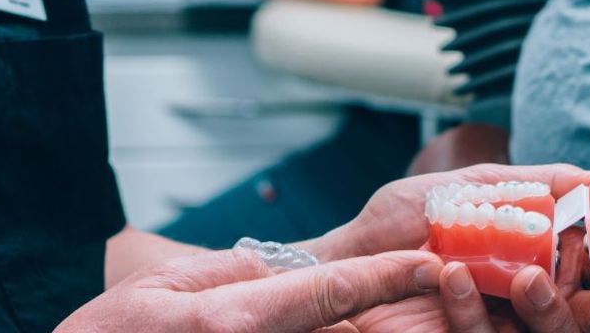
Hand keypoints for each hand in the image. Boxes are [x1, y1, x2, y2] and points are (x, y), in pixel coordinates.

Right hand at [56, 246, 442, 332]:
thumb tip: (285, 270)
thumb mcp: (160, 287)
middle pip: (335, 331)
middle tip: (324, 304)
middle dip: (344, 320)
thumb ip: (230, 270)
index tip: (429, 263)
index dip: (387, 276)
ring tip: (241, 324)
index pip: (331, 291)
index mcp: (232, 321)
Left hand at [309, 164, 589, 332]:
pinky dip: (473, 310)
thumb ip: (532, 184)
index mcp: (550, 265)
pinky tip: (456, 275)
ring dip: (565, 309)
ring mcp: (505, 331)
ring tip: (557, 275)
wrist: (335, 263)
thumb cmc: (402, 224)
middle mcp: (536, 304)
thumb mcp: (471, 189)